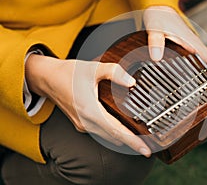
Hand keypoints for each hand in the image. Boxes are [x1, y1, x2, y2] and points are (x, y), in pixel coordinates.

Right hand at [25, 54, 150, 156]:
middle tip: (148, 144)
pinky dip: (113, 134)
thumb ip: (114, 72)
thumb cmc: (68, 74)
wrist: (47, 78)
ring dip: (122, 139)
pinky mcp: (81, 124)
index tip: (145, 149)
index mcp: (90, 111)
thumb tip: (132, 82)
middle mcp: (86, 122)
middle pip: (114, 138)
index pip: (116, 131)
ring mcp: (83, 125)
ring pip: (107, 138)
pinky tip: (121, 129)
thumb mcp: (92, 69)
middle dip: (132, 143)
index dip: (132, 141)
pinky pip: (101, 133)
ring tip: (139, 138)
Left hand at [143, 6, 206, 79]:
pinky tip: (191, 81)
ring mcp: (190, 46)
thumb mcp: (155, 27)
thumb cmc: (158, 16)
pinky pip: (195, 61)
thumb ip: (155, 41)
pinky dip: (198, 71)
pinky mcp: (185, 48)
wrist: (158, 8)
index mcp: (191, 41)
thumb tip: (156, 58)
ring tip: (206, 93)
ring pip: (203, 63)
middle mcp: (194, 45)